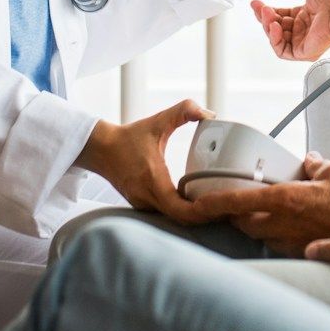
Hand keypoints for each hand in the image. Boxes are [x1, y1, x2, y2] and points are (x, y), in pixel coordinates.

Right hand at [75, 99, 211, 222]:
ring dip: (197, 216)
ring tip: (222, 208)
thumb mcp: (158, 121)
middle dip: (207, 216)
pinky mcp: (143, 205)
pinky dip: (185, 212)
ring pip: (175, 219)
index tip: (222, 205)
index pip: (181, 210)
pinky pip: (167, 214)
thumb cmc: (127, 137)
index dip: (204, 211)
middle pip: (183, 219)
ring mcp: (144, 204)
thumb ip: (184, 111)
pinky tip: (200, 204)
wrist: (99, 149)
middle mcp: (147, 198)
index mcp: (153, 181)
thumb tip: (210, 114)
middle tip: (230, 208)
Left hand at [187, 153, 329, 254]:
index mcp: (285, 199)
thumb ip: (317, 165)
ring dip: (257, 228)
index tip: (198, 204)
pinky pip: (281, 245)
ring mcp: (292, 240)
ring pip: (262, 237)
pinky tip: (286, 231)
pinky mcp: (304, 252)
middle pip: (244, 223)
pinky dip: (277, 238)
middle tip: (234, 207)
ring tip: (262, 217)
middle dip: (236, 217)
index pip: (239, 201)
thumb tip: (310, 161)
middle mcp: (283, 223)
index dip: (214, 203)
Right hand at [251, 0, 329, 60]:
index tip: (257, 3)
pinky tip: (274, 26)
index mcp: (307, 15)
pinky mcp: (304, 52)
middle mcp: (305, 30)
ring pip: (277, 39)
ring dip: (268, 26)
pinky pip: (283, 51)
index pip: (282, 16)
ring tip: (267, 14)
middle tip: (258, 7)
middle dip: (264, 17)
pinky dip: (275, 39)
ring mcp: (304, 41)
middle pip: (277, 27)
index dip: (269, 10)